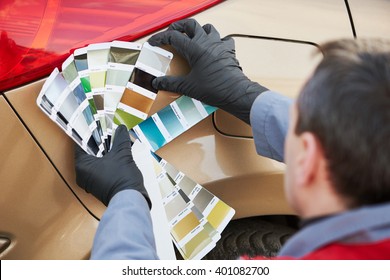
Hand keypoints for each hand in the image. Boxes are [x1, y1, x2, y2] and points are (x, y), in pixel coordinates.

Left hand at [75, 125, 150, 207]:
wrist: (130, 200)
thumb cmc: (122, 178)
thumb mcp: (122, 154)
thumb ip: (120, 138)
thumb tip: (121, 128)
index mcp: (82, 166)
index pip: (81, 144)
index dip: (90, 134)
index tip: (96, 126)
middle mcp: (82, 175)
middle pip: (89, 153)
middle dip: (100, 143)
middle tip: (108, 134)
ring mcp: (90, 182)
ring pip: (95, 161)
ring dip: (105, 153)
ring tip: (114, 143)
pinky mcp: (99, 186)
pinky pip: (100, 169)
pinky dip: (107, 162)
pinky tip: (117, 156)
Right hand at [148, 19, 267, 123]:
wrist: (236, 93)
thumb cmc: (214, 89)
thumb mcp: (188, 87)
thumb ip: (171, 83)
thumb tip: (157, 82)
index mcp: (195, 48)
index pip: (173, 37)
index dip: (161, 38)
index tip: (154, 42)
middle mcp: (207, 42)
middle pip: (190, 24)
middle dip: (179, 26)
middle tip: (171, 33)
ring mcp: (219, 44)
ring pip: (207, 28)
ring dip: (198, 30)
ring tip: (192, 37)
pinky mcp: (229, 51)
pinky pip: (223, 38)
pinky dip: (217, 40)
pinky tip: (213, 47)